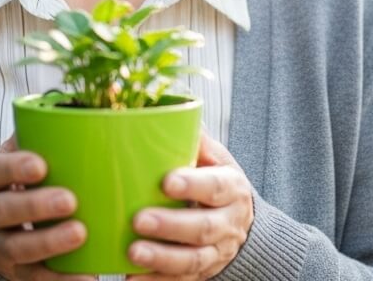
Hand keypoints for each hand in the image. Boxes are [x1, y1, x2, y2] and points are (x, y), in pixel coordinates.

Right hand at [0, 135, 93, 280]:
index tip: (41, 164)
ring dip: (50, 243)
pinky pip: (35, 279)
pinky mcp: (14, 273)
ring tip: (80, 233)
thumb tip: (75, 111)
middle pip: (3, 212)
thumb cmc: (9, 183)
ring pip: (18, 248)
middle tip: (69, 200)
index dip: (14, 169)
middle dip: (36, 207)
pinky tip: (87, 276)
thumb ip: (33, 137)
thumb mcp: (9, 157)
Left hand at [126, 133, 253, 279]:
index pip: (216, 186)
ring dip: (161, 258)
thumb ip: (194, 139)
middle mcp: (228, 223)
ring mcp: (215, 253)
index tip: (166, 181)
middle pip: (202, 228)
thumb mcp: (215, 159)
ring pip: (192, 260)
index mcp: (231, 189)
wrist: (241, 225)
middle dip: (171, 225)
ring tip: (132, 253)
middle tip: (138, 219)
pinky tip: (132, 279)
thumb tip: (164, 109)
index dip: (194, 185)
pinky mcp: (201, 274)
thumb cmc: (216, 183)